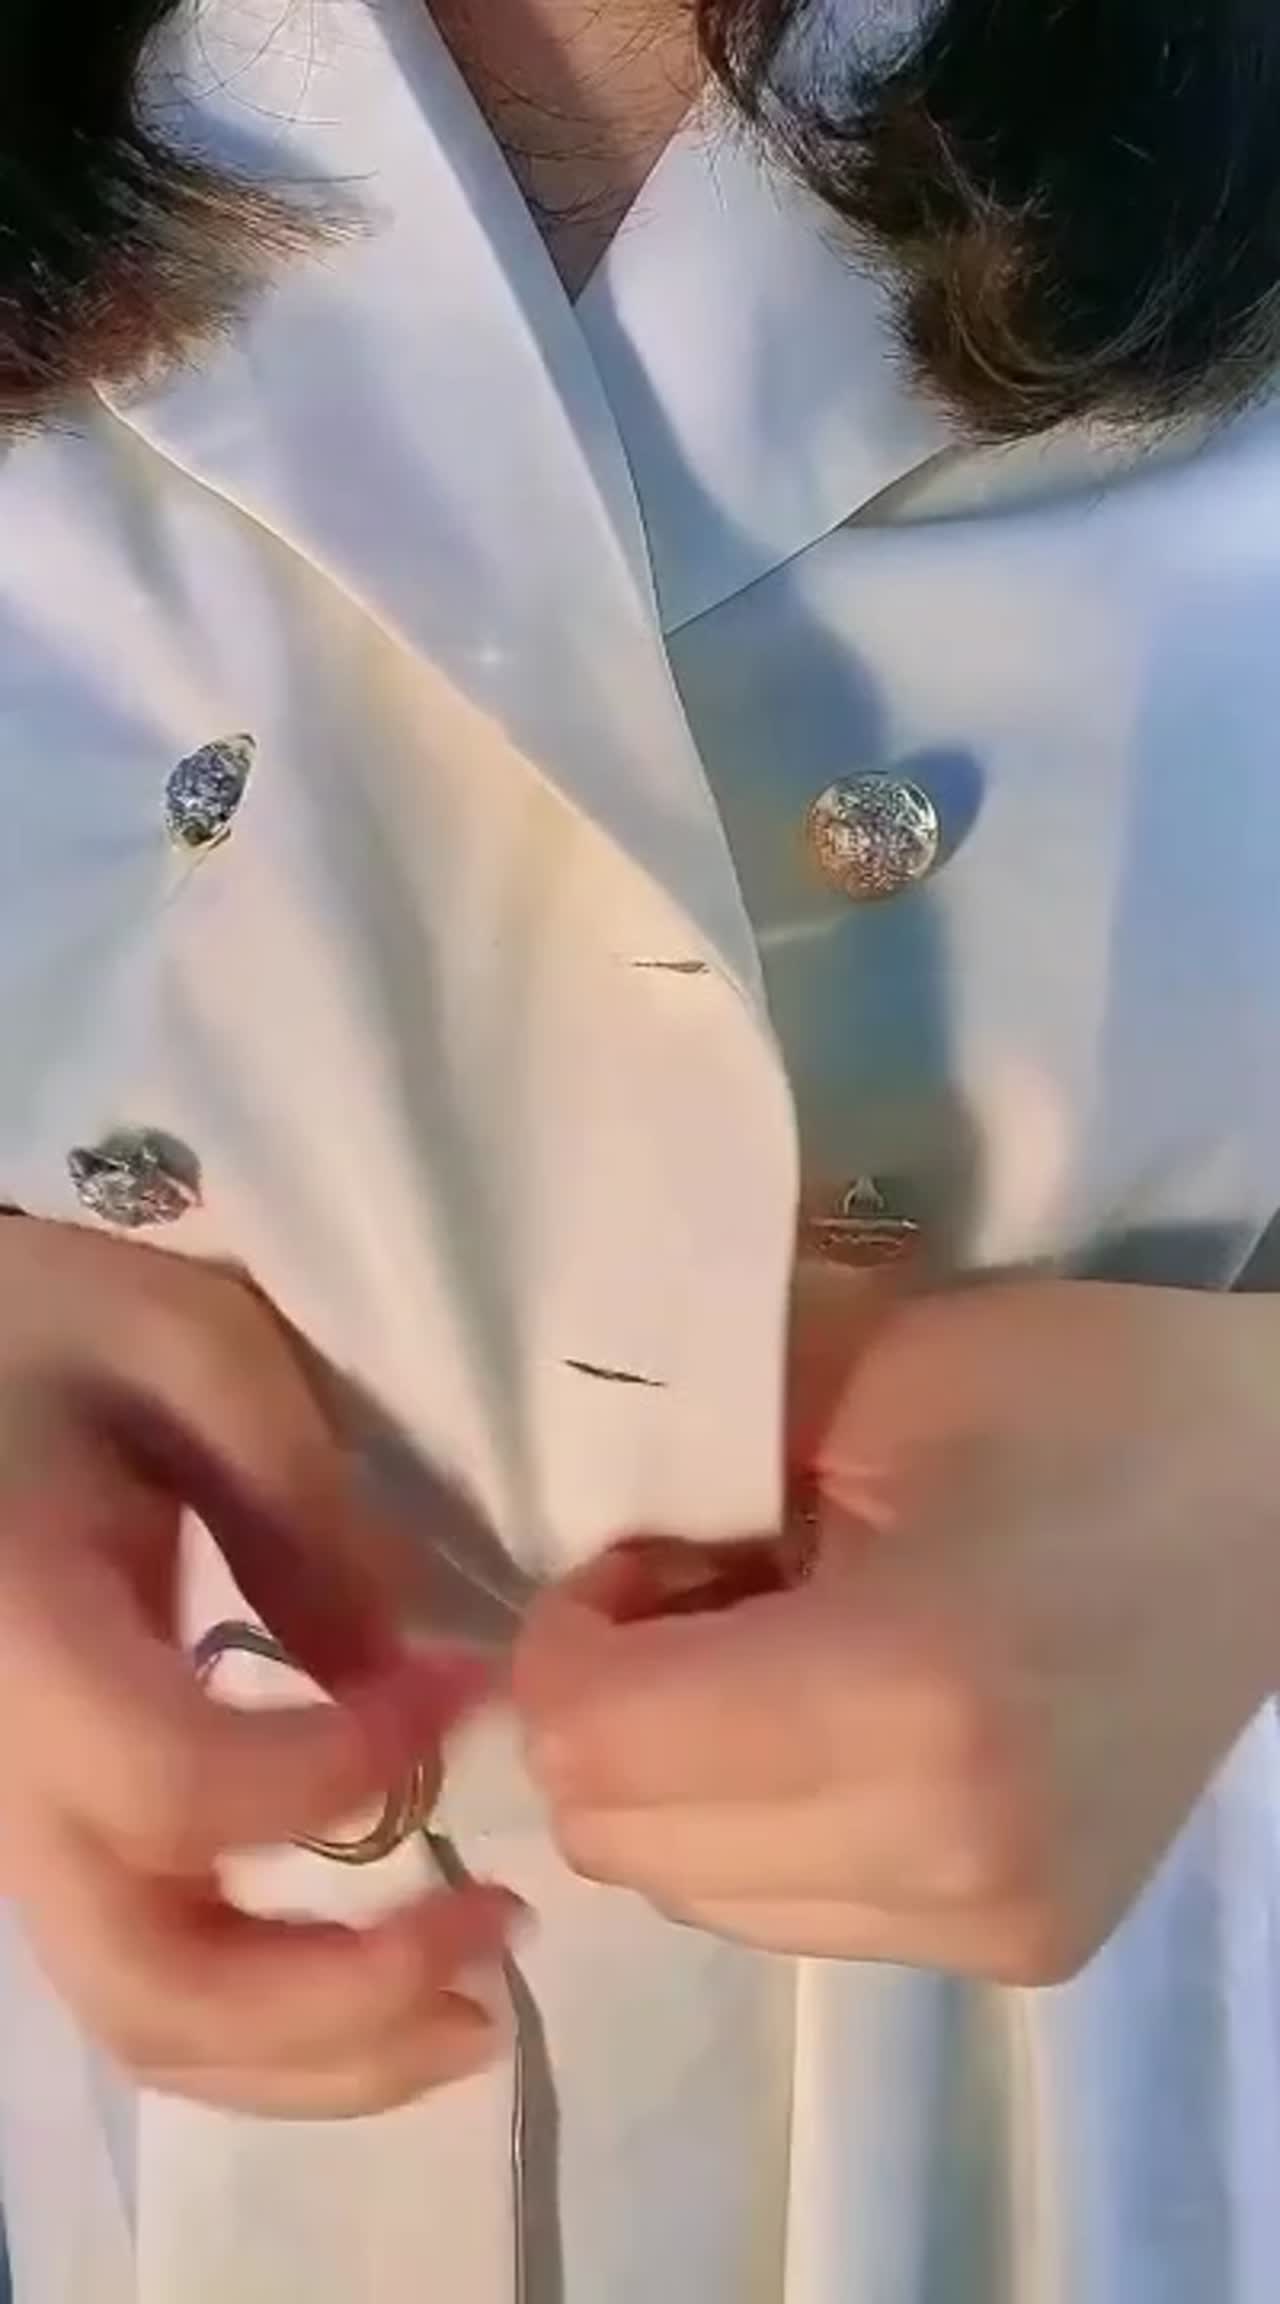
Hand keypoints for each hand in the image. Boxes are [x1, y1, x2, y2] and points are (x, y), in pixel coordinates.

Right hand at [0, 1218, 518, 2114]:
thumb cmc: (54, 1331)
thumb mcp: (190, 1350)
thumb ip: (295, 1514)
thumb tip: (396, 1684)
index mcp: (19, 1632)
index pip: (169, 1780)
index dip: (336, 1769)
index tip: (466, 1691)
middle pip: (147, 1977)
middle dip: (344, 1999)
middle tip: (506, 1929)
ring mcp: (15, 1826)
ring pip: (144, 2021)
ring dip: (322, 2055)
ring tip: (477, 2009)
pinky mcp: (50, 1838)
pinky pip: (147, 1983)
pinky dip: (275, 2029)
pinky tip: (384, 1988)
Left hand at [515, 1270, 1279, 1981]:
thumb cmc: (1080, 1397)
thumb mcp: (869, 1372)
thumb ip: (687, 1462)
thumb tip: (568, 1552)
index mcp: (904, 1693)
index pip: (600, 1743)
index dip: (567, 1638)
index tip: (640, 1554)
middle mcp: (947, 1854)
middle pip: (628, 1847)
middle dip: (608, 1714)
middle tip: (689, 1597)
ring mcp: (994, 1926)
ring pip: (699, 1901)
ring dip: (679, 1782)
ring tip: (766, 1659)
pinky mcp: (1023, 1950)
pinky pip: (794, 1916)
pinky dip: (762, 1827)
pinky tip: (834, 1724)